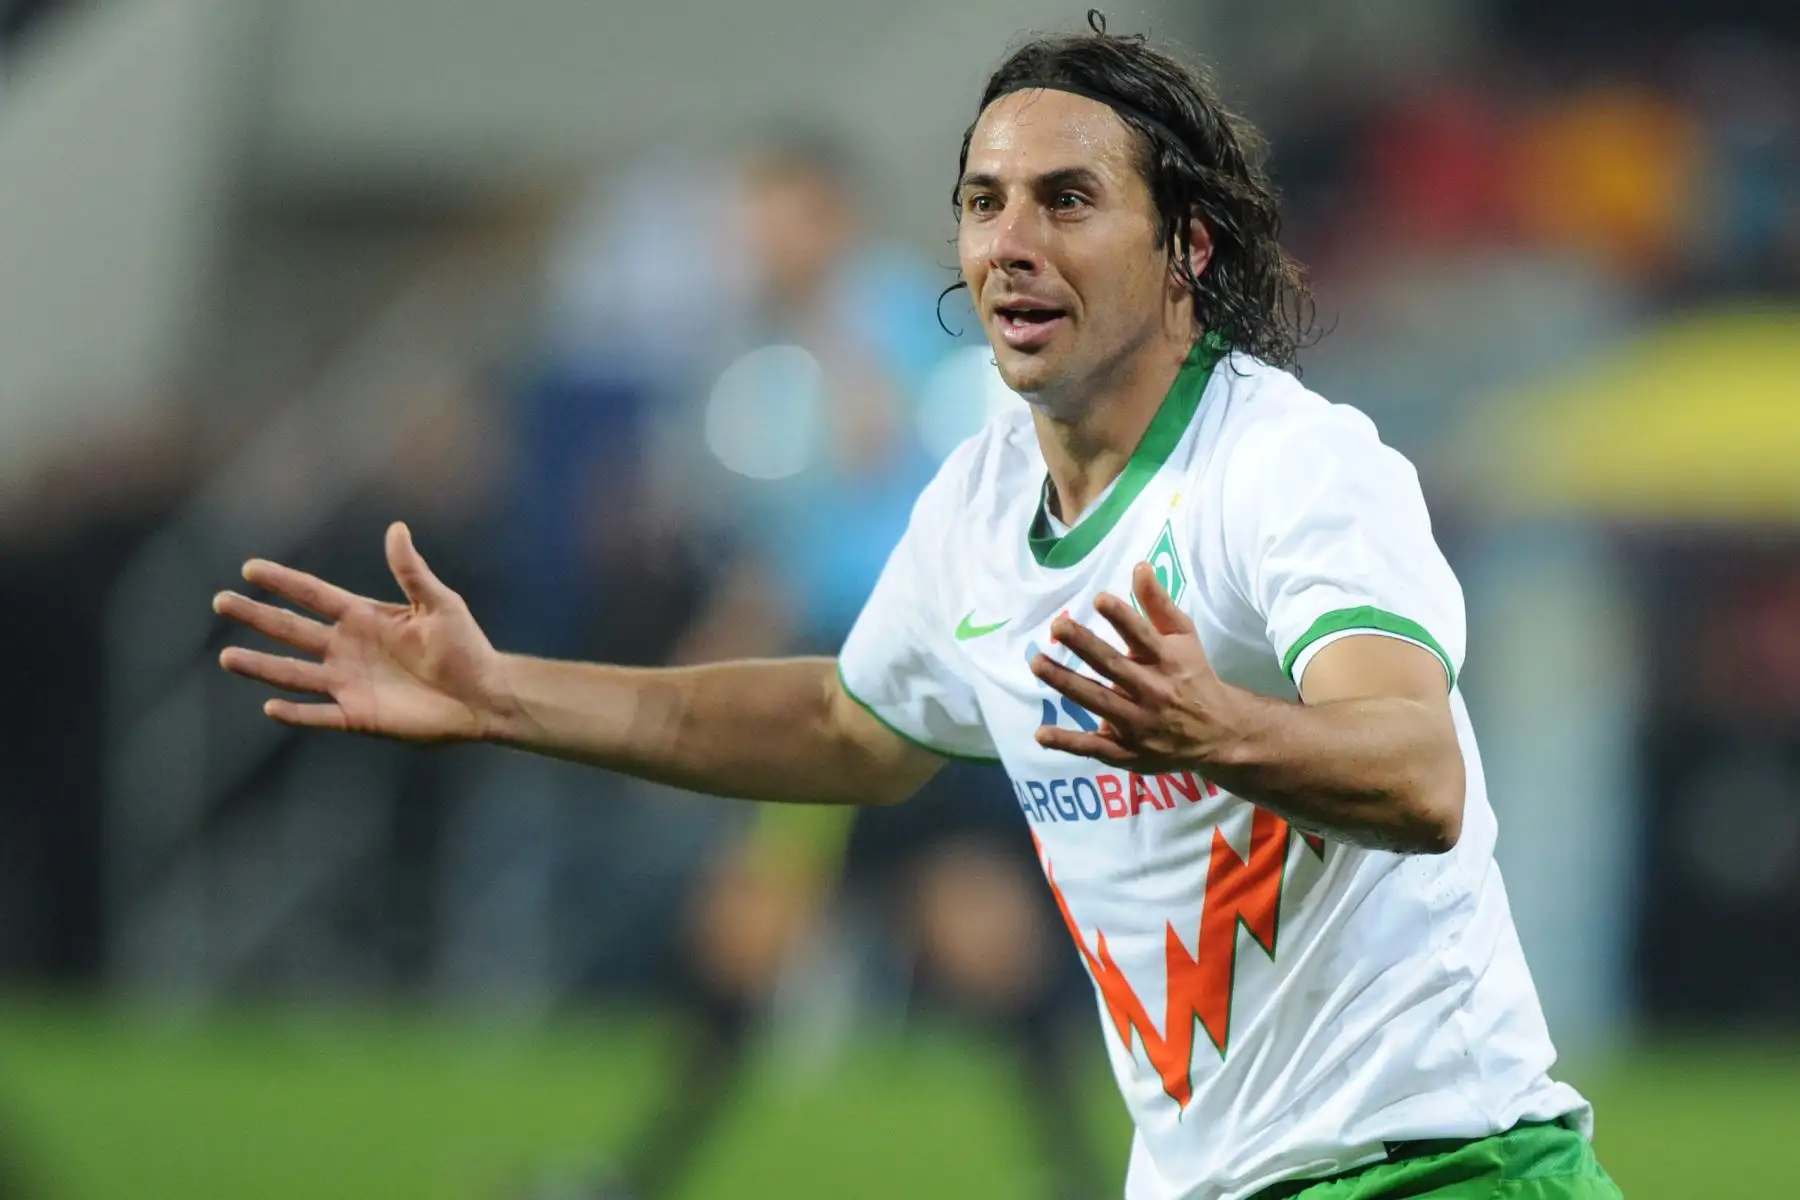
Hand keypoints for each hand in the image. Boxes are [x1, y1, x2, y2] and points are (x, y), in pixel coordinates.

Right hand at [213, 522, 506, 742]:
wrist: (483, 695)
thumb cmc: (466, 647)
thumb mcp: (440, 603)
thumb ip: (412, 571)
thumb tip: (396, 528)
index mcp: (364, 617)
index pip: (314, 595)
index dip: (283, 582)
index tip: (249, 568)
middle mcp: (348, 648)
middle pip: (292, 630)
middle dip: (257, 616)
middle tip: (220, 601)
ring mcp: (349, 683)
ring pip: (294, 674)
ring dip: (262, 666)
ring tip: (227, 657)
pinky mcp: (358, 715)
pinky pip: (320, 715)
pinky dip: (296, 713)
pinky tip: (270, 707)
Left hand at [1030, 562, 1249, 772]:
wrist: (1219, 734)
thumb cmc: (1193, 675)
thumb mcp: (1184, 637)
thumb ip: (1158, 604)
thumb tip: (1139, 565)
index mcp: (1168, 660)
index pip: (1143, 635)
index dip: (1122, 617)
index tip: (1099, 599)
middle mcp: (1153, 691)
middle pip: (1114, 667)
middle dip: (1084, 645)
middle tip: (1057, 626)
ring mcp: (1140, 724)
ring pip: (1098, 701)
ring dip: (1066, 683)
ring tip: (1037, 664)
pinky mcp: (1129, 751)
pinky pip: (1095, 748)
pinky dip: (1068, 742)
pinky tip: (1041, 734)